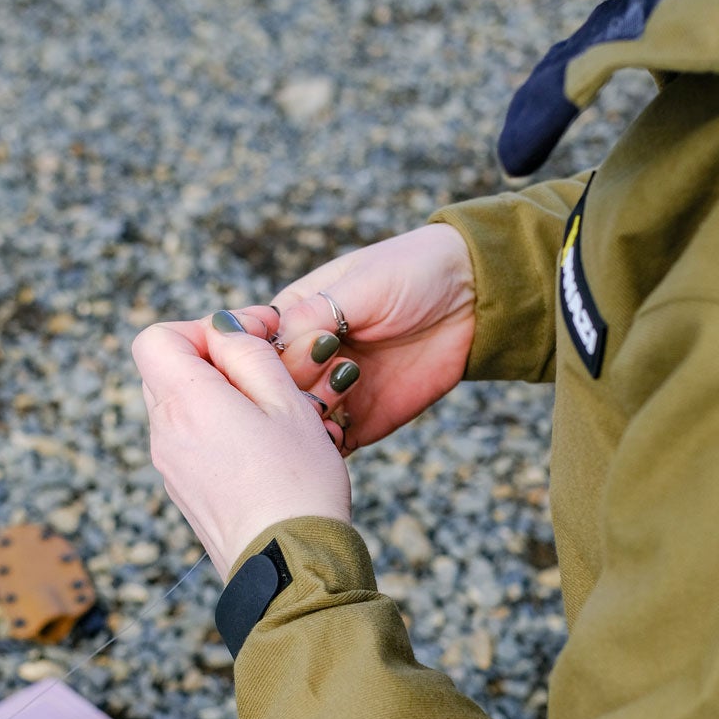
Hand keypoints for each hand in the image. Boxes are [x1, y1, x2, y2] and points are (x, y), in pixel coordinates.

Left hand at [132, 307, 354, 580]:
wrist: (288, 566)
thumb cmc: (297, 484)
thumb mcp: (286, 401)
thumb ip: (249, 353)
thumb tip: (224, 329)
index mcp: (185, 402)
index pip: (155, 338)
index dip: (199, 328)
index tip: (247, 337)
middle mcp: (164, 432)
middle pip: (164, 369)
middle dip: (210, 358)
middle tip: (262, 369)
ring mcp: (169, 465)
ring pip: (178, 406)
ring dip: (216, 396)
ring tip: (269, 412)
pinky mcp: (182, 491)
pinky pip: (188, 441)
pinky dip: (215, 430)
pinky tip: (260, 448)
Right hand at [271, 223, 474, 449]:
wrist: (470, 298)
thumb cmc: (410, 273)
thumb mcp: (358, 284)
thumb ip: (313, 315)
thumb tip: (271, 343)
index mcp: (292, 319)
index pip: (248, 346)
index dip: (250, 354)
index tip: (278, 348)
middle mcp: (303, 360)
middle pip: (270, 388)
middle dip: (293, 381)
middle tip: (334, 360)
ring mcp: (330, 393)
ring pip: (296, 422)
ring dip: (309, 416)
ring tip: (341, 393)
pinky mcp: (359, 421)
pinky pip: (330, 444)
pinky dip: (328, 446)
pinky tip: (339, 433)